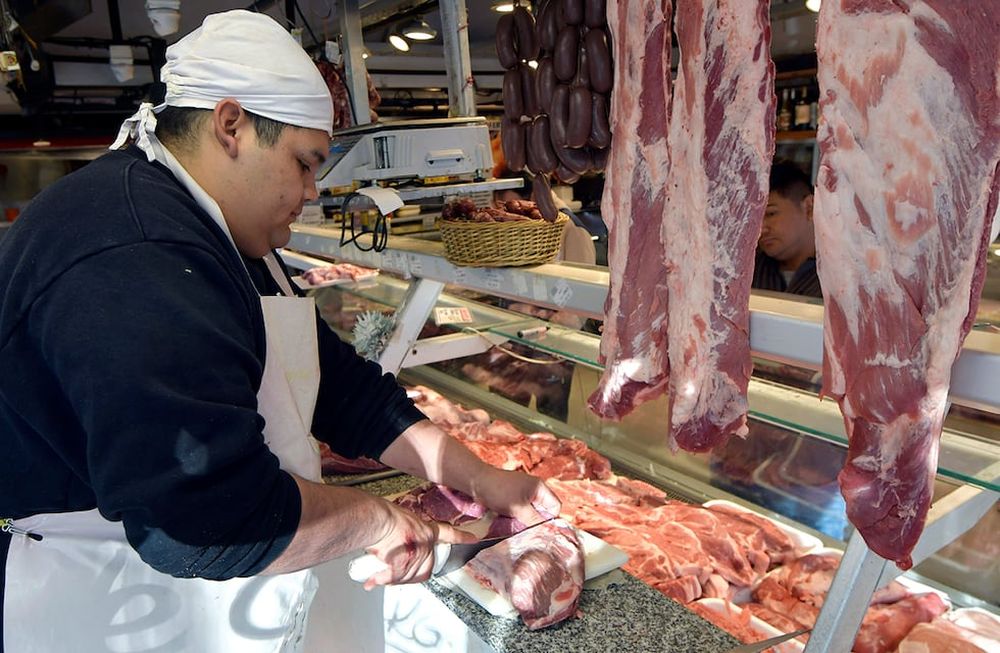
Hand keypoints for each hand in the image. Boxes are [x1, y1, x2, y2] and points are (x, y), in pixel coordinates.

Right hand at [362, 500, 476, 589]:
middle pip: (426, 568)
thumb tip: (396, 543)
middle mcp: (424, 544)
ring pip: (408, 577)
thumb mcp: (404, 520)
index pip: (449, 534)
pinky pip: (392, 579)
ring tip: (380, 571)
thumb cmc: (385, 517)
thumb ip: (408, 533)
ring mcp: (415, 557)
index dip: (462, 538)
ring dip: (393, 577)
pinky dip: (380, 580)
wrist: (377, 521)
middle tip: (399, 569)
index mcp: (426, 530)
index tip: (473, 539)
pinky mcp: (402, 567)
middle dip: (413, 573)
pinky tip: (372, 580)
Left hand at [473, 467, 561, 525]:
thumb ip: (535, 520)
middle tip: (530, 531)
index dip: (551, 519)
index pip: (555, 506)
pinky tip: (510, 522)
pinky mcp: (513, 496)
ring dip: (526, 520)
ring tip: (518, 527)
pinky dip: (518, 517)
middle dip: (537, 521)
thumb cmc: (499, 492)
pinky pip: (521, 510)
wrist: (476, 482)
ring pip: (531, 512)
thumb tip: (548, 531)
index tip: (542, 530)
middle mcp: (534, 489)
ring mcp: (523, 492)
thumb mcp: (519, 508)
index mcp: (540, 487)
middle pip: (544, 510)